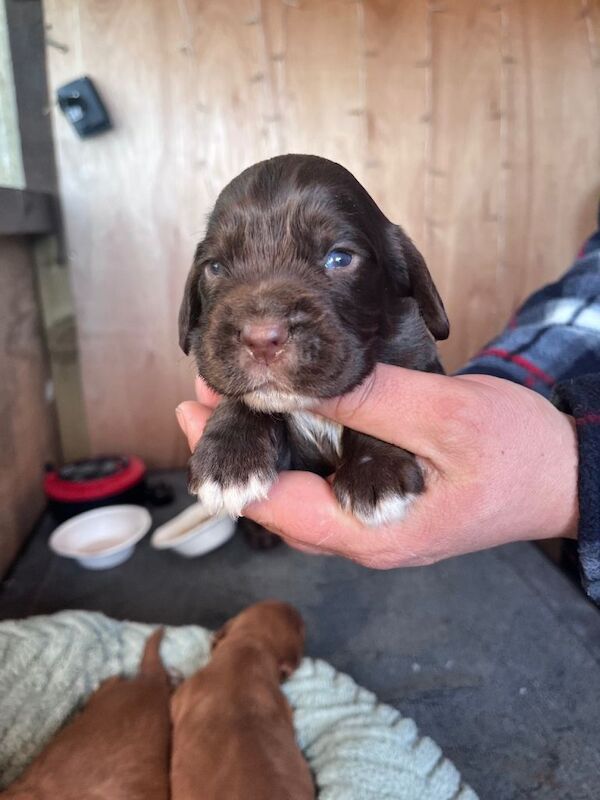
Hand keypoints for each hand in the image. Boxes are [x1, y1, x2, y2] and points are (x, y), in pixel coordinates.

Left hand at [176, 365, 578, 567]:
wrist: (564, 477)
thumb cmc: (516, 453)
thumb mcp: (444, 417)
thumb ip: (368, 405)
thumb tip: (292, 387)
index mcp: (371, 535)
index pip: (274, 506)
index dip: (227, 460)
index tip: (192, 407)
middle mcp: (362, 540)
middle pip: (275, 504)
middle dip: (236, 451)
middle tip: (203, 393)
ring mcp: (371, 527)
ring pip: (295, 495)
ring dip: (261, 448)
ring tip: (231, 398)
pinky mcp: (381, 508)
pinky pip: (320, 486)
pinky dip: (293, 451)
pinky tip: (282, 416)